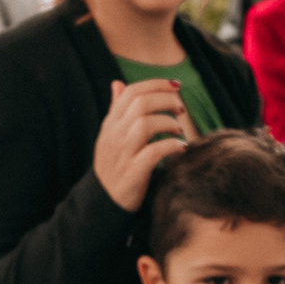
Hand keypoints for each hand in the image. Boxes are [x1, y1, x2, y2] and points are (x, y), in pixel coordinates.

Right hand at [92, 78, 194, 210]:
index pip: (131, 92)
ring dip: (168, 123)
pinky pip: (154, 152)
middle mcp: (115, 135)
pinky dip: (170, 146)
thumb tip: (117, 83)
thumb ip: (116, 109)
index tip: (176, 85)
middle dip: (166, 100)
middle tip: (180, 109)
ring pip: (146, 125)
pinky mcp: (133, 172)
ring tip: (177, 130)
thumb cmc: (114, 163)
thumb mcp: (110, 134)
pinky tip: (180, 147)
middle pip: (141, 104)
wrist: (104, 200)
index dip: (156, 84)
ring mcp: (123, 153)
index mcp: (111, 123)